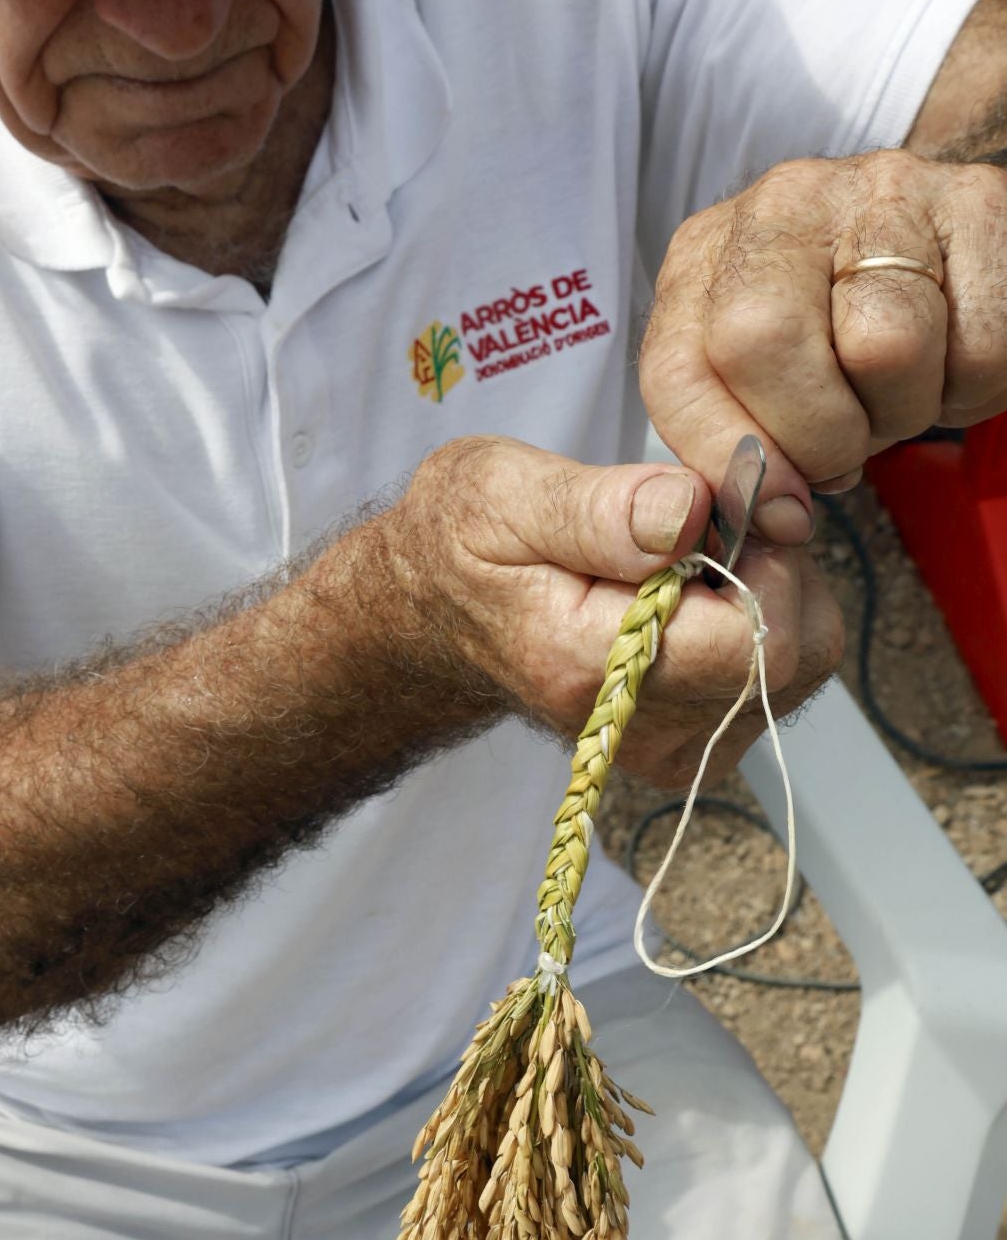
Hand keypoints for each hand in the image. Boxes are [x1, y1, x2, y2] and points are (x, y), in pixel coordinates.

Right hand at [385, 436, 843, 788]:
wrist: (436, 613)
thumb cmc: (464, 545)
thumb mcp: (499, 492)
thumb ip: (598, 506)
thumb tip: (691, 512)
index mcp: (593, 667)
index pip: (757, 640)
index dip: (764, 555)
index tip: (716, 502)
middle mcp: (638, 728)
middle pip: (798, 653)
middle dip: (776, 567)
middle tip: (703, 523)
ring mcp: (668, 747)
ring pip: (802, 663)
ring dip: (769, 589)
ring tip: (688, 557)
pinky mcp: (690, 745)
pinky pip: (780, 678)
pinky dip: (757, 620)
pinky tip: (693, 595)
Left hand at [639, 147, 1006, 526]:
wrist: (953, 254)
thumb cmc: (845, 336)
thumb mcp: (766, 385)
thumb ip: (742, 444)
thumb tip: (769, 516)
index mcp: (706, 260)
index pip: (675, 368)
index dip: (722, 454)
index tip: (773, 508)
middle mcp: (781, 208)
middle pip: (760, 341)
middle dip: (814, 434)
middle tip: (848, 446)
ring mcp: (880, 194)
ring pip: (885, 346)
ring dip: (902, 410)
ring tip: (901, 390)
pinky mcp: (976, 204)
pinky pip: (976, 345)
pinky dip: (971, 387)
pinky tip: (954, 359)